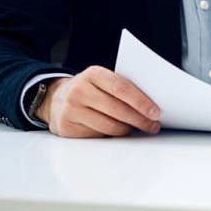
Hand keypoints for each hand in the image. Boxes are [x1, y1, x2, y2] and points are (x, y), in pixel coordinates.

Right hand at [37, 66, 160, 137]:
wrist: (55, 99)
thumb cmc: (89, 90)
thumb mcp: (101, 81)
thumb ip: (121, 88)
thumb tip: (150, 106)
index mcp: (93, 74)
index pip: (122, 88)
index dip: (141, 102)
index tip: (155, 112)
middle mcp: (79, 90)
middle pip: (117, 109)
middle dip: (139, 120)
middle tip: (153, 126)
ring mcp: (70, 109)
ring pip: (108, 126)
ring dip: (126, 130)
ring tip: (134, 128)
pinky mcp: (66, 127)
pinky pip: (96, 136)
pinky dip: (109, 135)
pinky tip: (113, 131)